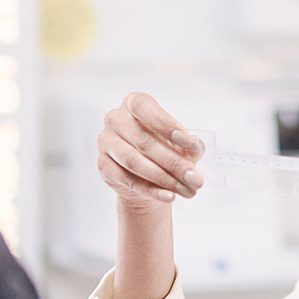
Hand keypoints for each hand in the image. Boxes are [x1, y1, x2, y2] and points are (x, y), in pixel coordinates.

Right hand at [97, 92, 204, 211]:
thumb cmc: (164, 149)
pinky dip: (151, 190)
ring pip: (134, 161)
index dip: (167, 125)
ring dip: (164, 178)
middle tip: (194, 178)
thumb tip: (195, 146)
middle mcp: (116, 119)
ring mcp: (106, 142)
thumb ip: (191, 143)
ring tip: (185, 189)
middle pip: (144, 141)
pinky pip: (128, 180)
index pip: (146, 109)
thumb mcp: (182, 143)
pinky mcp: (103, 165)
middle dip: (174, 162)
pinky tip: (168, 195)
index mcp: (135, 103)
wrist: (147, 174)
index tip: (189, 143)